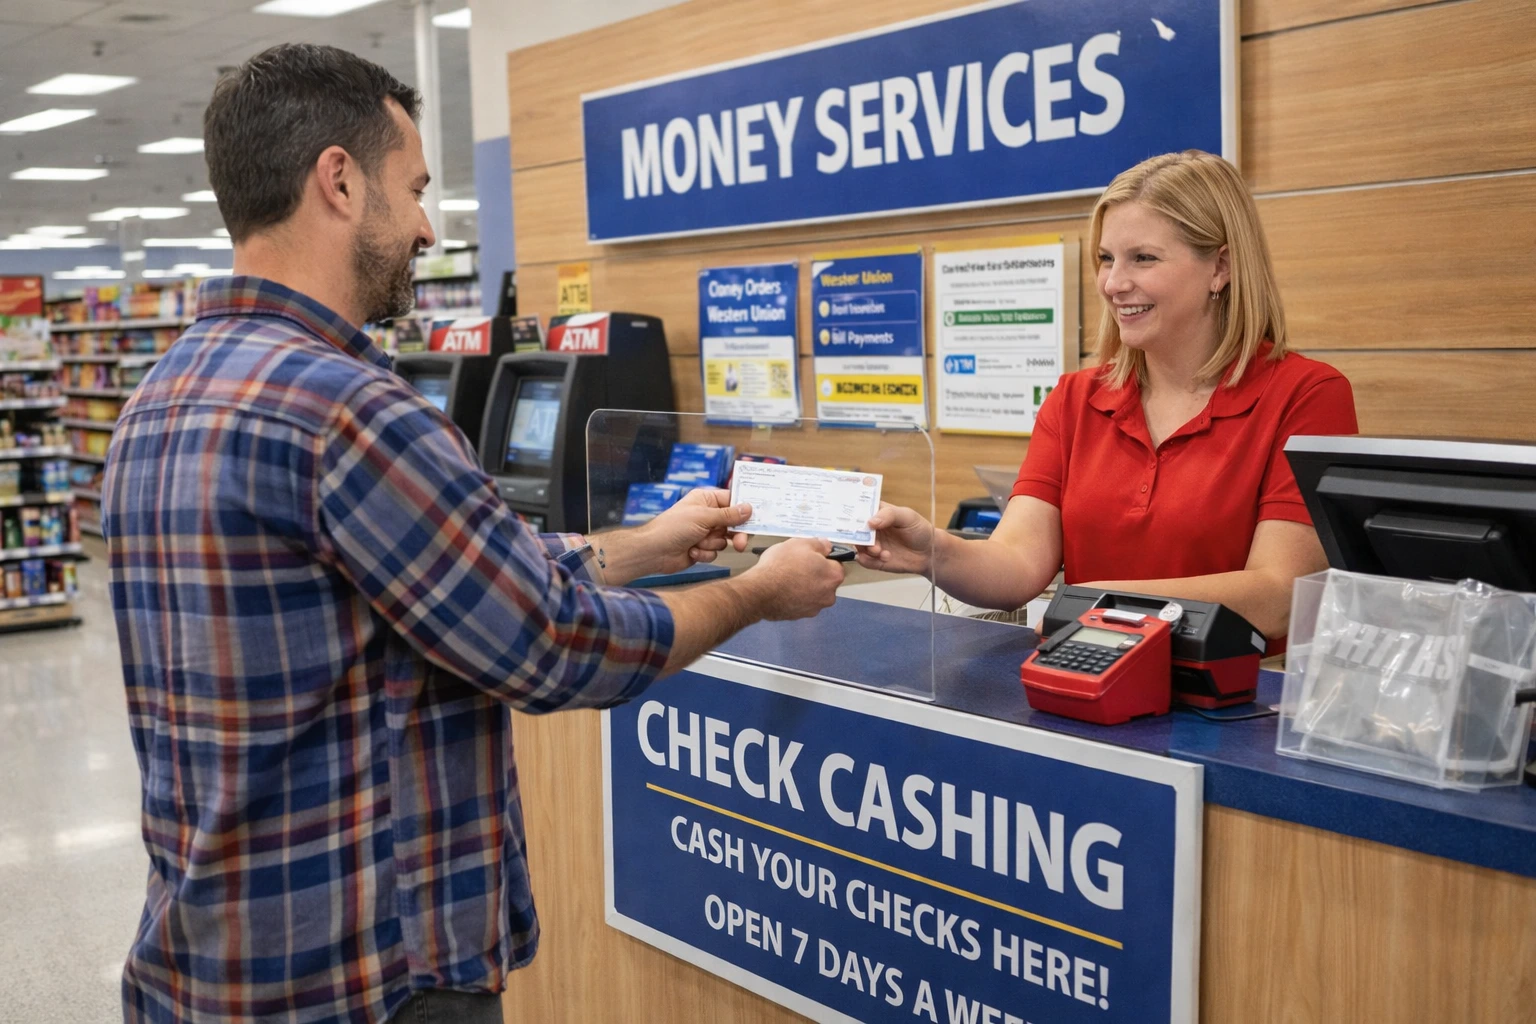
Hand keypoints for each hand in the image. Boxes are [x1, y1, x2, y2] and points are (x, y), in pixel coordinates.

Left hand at [634, 487, 751, 575]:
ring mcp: (704, 532)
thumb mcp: (703, 517)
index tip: (757, 516)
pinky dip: (705, 553)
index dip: (744, 509)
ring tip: (698, 542)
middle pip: (733, 523)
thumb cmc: (673, 528)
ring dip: (713, 543)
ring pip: (724, 539)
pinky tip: (692, 551)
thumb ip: (728, 515)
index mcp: (706, 500)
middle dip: (734, 534)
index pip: (732, 500)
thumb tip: (749, 508)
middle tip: (740, 544)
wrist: (654, 552)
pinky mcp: (702, 548)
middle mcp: (707, 514)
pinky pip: (715, 551)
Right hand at [744, 538, 843, 620]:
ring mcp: (814, 608)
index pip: (836, 564)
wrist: (759, 591)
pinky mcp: (799, 616)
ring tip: (786, 576)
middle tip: (796, 564)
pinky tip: (782, 588)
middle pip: (825, 580)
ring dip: (804, 585)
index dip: (822, 557)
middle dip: (814, 573)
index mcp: (834, 576)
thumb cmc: (781, 566)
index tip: (810, 555)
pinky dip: (794, 596)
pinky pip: (801, 602)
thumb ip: (819, 544)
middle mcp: (829, 595)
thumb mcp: (800, 543)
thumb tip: (826, 546)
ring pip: (813, 592)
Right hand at [855, 503, 935, 574]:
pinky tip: (886, 557)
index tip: (853, 519)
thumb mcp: (907, 516)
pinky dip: (871, 560)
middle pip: (854, 530)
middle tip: (869, 540)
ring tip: (880, 551)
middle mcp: (872, 529)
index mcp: (877, 513)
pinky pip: (864, 561)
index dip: (853, 513)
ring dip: (867, 549)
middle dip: (858, 536)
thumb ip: (889, 515)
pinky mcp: (875, 559)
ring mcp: (873, 544)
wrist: (929, 552)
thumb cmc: (919, 529)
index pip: (859, 510)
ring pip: (858, 546)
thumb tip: (870, 522)